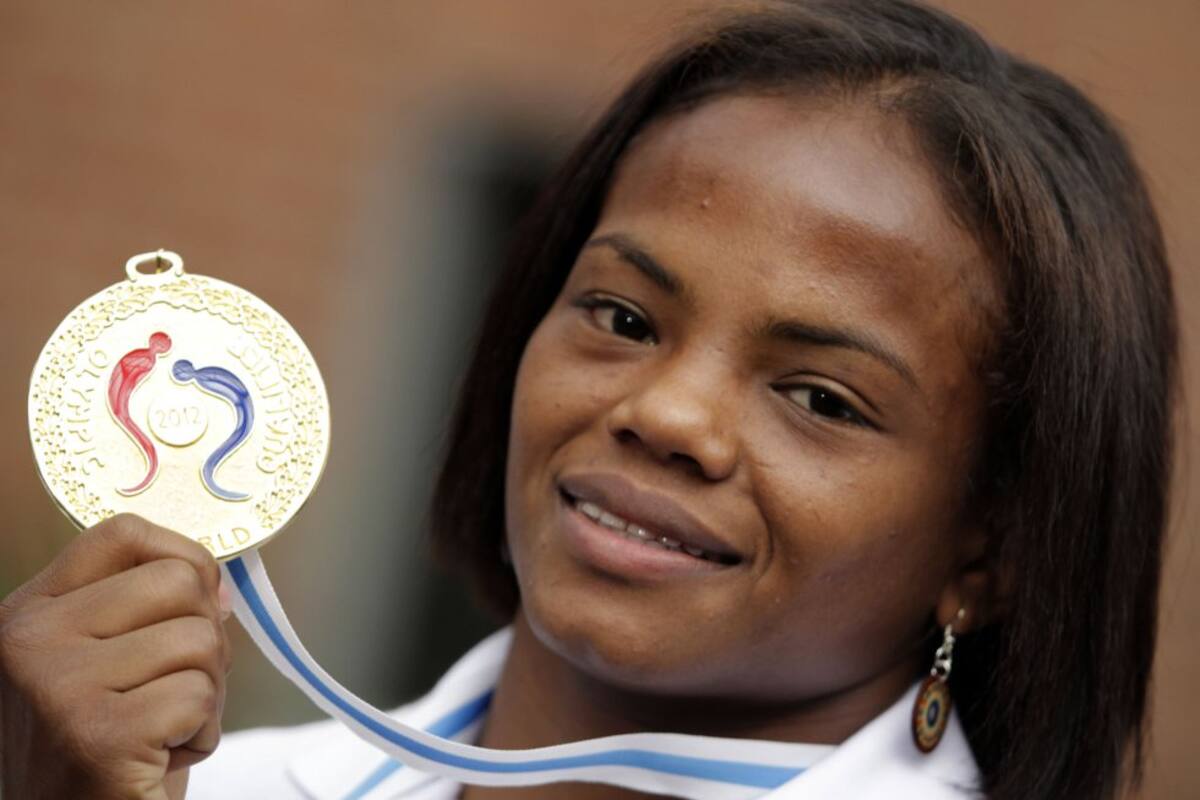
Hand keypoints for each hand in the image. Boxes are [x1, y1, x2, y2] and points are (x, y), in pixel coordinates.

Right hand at [0, 513, 231, 799]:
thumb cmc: (102, 752)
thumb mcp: (111, 667)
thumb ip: (152, 615)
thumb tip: (221, 589)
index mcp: (29, 613)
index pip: (121, 533)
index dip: (183, 555)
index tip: (200, 600)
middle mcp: (28, 640)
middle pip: (178, 581)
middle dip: (205, 637)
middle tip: (175, 690)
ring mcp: (56, 685)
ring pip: (200, 639)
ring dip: (205, 694)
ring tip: (162, 731)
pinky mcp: (96, 735)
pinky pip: (198, 697)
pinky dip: (201, 733)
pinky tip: (160, 759)